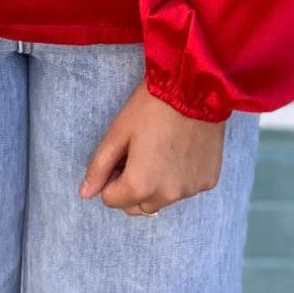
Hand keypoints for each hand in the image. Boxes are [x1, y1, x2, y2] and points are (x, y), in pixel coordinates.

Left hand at [78, 78, 226, 215]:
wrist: (195, 87)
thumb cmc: (151, 106)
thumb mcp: (118, 131)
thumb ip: (99, 166)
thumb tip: (85, 193)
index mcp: (140, 186)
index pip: (112, 200)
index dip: (111, 177)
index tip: (121, 154)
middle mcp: (167, 196)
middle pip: (138, 206)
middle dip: (132, 187)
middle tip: (138, 154)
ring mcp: (190, 191)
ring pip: (163, 199)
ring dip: (157, 184)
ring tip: (161, 149)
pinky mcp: (208, 181)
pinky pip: (186, 188)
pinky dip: (180, 176)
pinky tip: (182, 149)